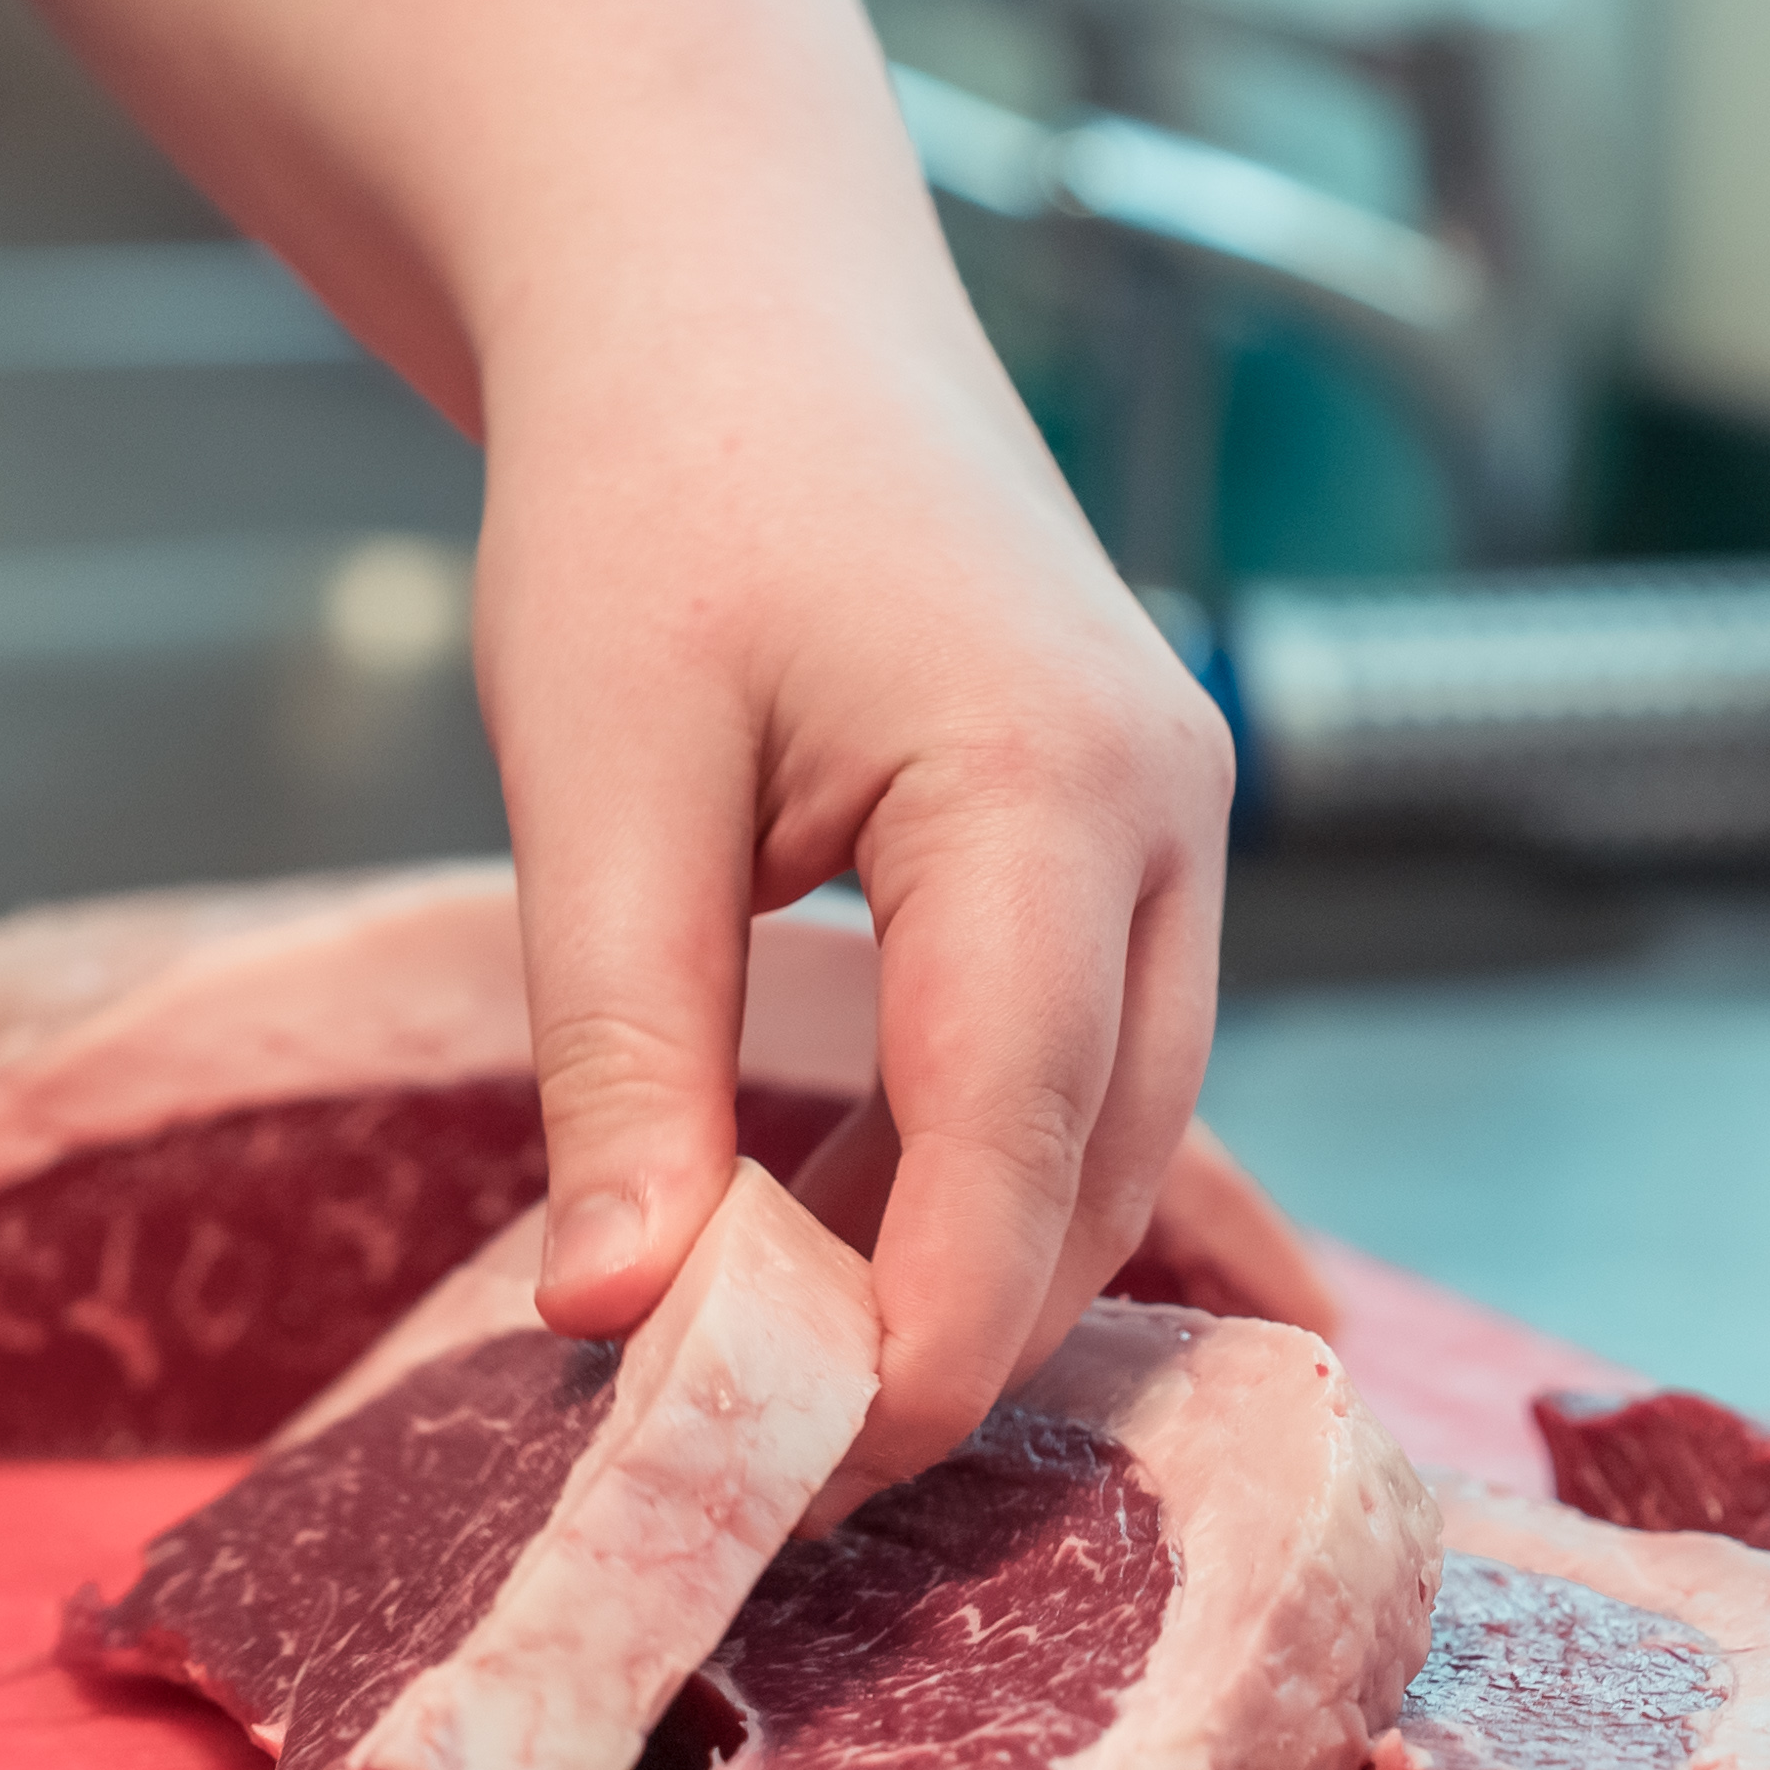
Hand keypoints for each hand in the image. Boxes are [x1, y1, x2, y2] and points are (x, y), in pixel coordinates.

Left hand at [490, 294, 1232, 1480]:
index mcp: (1057, 784)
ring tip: (740, 1380)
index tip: (779, 1475)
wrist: (726, 295)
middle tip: (733, 1470)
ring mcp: (1171, 833)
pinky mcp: (1116, 848)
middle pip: (1094, 1172)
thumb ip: (621, 1057)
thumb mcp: (597, 778)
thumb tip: (615, 1313)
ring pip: (1098, 1143)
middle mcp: (1171, 819)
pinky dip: (945, 1179)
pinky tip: (793, 1243)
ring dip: (939, 1269)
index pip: (1018, 1139)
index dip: (914, 1336)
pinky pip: (1066, 1072)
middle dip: (934, 1339)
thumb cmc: (651, 488)